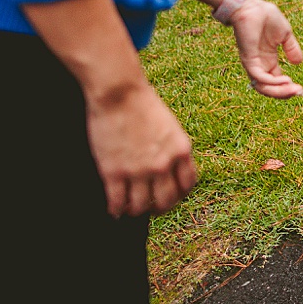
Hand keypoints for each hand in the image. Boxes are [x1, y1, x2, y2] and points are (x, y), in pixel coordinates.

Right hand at [86, 82, 196, 217]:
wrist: (119, 92)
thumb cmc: (142, 103)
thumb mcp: (169, 126)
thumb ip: (172, 148)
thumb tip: (169, 167)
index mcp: (181, 150)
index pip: (188, 184)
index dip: (180, 195)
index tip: (172, 196)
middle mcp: (164, 164)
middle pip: (167, 200)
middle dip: (160, 209)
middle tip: (152, 209)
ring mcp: (139, 170)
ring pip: (141, 206)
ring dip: (136, 210)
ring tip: (130, 209)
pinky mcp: (114, 172)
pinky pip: (118, 202)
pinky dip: (116, 210)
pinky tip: (114, 209)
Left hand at [231, 0, 302, 98]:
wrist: (252, 7)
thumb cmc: (266, 17)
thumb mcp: (285, 35)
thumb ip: (292, 49)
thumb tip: (299, 63)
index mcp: (268, 60)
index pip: (276, 81)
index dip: (288, 88)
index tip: (301, 90)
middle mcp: (260, 64)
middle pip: (270, 88)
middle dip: (284, 94)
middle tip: (299, 93)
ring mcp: (253, 63)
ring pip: (263, 87)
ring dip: (279, 91)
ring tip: (294, 89)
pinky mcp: (248, 59)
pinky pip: (259, 77)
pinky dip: (272, 82)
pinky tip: (285, 80)